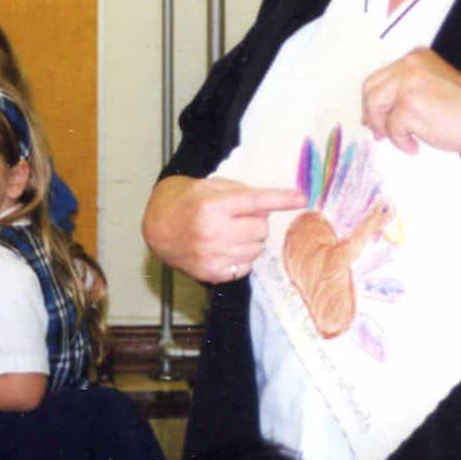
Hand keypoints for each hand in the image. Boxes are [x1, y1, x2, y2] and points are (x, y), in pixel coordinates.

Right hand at [142, 175, 303, 283]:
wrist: (159, 225)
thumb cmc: (189, 202)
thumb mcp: (212, 186)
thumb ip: (243, 194)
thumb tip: (272, 207)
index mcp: (212, 206)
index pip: (256, 201)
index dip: (282, 199)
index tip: (302, 198)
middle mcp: (212, 232)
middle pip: (261, 228)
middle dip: (256, 221)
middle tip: (239, 217)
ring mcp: (212, 256)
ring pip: (257, 249)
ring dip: (250, 240)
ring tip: (230, 232)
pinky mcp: (211, 273)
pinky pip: (246, 266)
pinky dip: (242, 257)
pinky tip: (225, 247)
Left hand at [362, 48, 460, 156]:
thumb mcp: (432, 85)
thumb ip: (406, 90)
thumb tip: (373, 113)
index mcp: (415, 58)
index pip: (379, 77)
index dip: (372, 100)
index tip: (373, 118)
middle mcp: (409, 66)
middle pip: (371, 90)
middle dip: (372, 114)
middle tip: (380, 134)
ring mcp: (408, 84)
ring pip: (376, 108)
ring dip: (386, 129)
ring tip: (402, 140)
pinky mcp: (410, 106)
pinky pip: (392, 129)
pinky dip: (401, 142)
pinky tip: (416, 146)